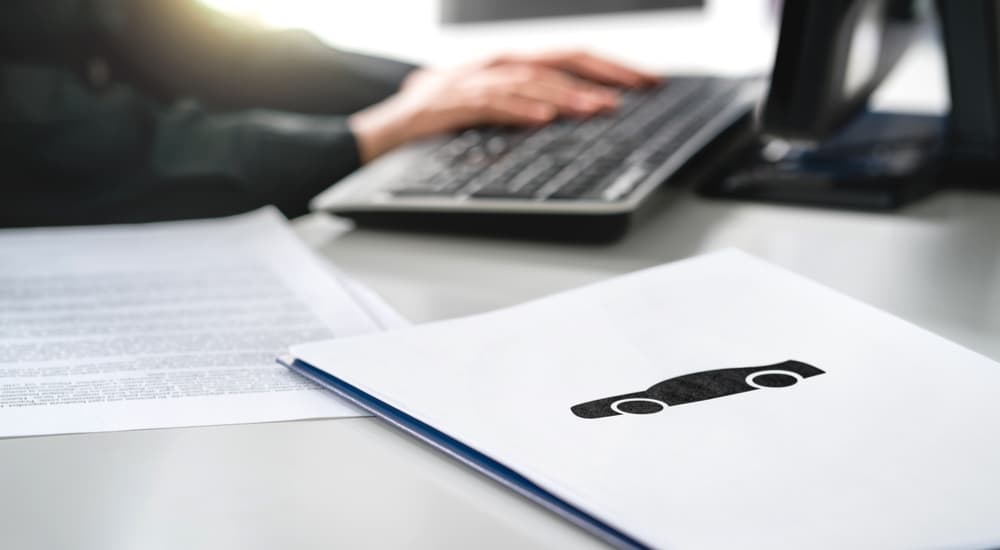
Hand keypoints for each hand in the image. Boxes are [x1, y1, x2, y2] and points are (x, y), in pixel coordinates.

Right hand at [349, 51, 660, 162]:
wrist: (383, 127)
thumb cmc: (439, 118)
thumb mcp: (490, 106)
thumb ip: (527, 104)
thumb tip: (572, 112)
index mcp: (510, 65)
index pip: (570, 57)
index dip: (611, 67)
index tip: (647, 81)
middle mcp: (496, 65)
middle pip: (560, 59)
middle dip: (604, 72)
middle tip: (639, 88)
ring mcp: (473, 81)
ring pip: (531, 80)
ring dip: (568, 94)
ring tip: (598, 109)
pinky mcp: (452, 103)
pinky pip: (491, 103)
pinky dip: (519, 109)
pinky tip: (543, 117)